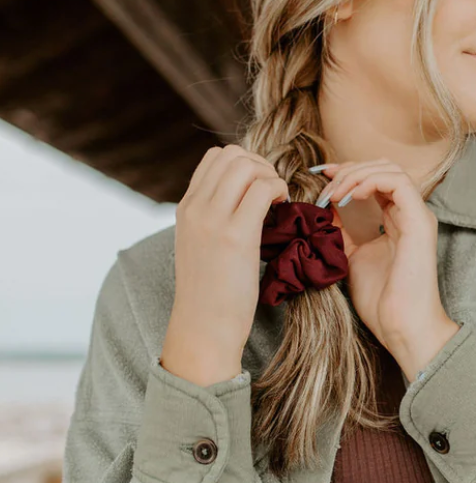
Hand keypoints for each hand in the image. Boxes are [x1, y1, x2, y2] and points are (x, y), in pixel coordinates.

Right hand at [164, 144, 288, 382]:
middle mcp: (196, 208)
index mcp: (186, 208)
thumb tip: (241, 204)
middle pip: (231, 154)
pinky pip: (263, 189)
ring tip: (278, 202)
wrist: (204, 328)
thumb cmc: (211, 296)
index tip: (259, 188)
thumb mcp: (201, 248)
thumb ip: (212, 221)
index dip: (245, 164)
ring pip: (246, 165)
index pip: (214, 158)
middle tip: (274, 194)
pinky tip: (283, 211)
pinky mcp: (235, 235)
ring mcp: (212, 219)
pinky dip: (279, 191)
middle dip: (260, 165)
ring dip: (270, 176)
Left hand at [313, 158, 459, 373]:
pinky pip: (397, 182)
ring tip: (334, 193)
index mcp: (397, 221)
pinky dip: (369, 182)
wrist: (400, 325)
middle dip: (350, 169)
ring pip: (390, 169)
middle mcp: (410, 214)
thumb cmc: (381, 301)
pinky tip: (349, 197)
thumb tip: (325, 208)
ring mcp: (417, 216)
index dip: (348, 172)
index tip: (322, 177)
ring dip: (356, 174)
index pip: (376, 179)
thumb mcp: (352, 257)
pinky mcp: (419, 222)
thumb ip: (343, 231)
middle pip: (383, 167)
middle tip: (324, 183)